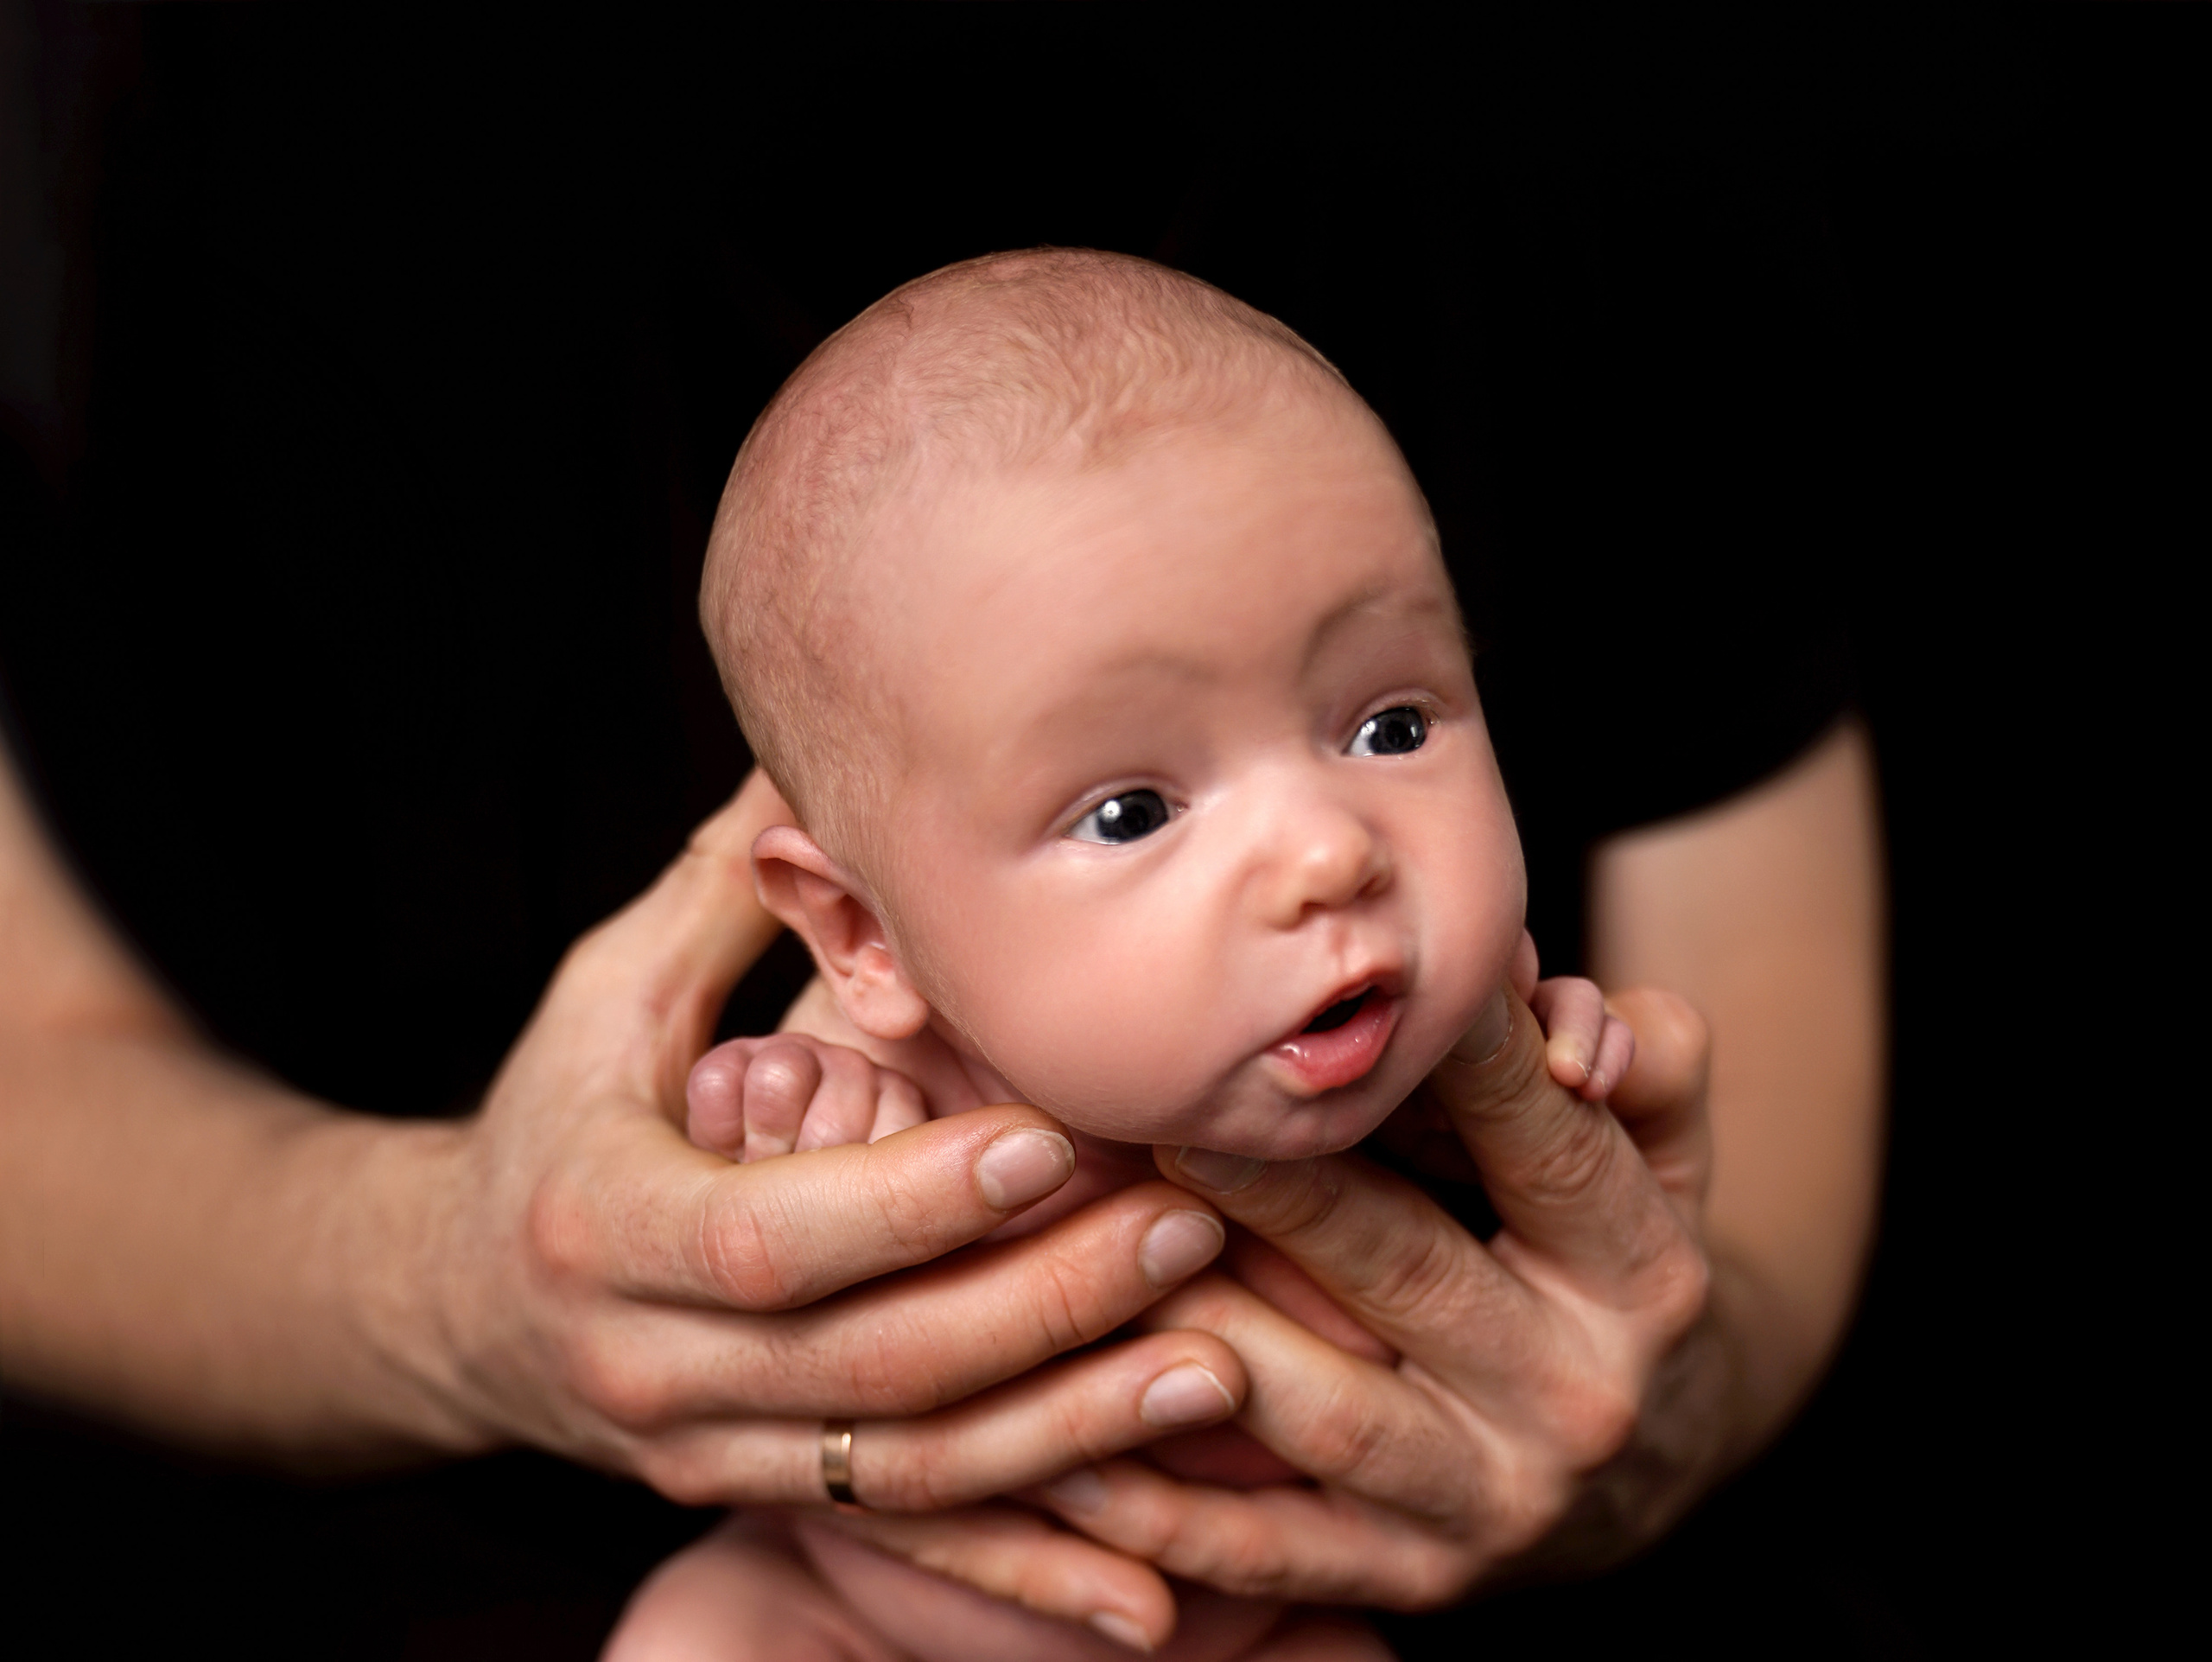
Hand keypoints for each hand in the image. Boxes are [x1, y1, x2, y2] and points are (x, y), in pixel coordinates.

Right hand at [397, 772, 1248, 1511]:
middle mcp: (649, 1368)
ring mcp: (708, 1454)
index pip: (773, 1239)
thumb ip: (712, 900)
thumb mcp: (599, 999)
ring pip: (907, 1473)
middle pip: (867, 1365)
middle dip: (1039, 1304)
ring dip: (1070, 1433)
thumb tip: (806, 759)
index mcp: (608, 1228)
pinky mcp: (760, 1497)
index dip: (913, 1203)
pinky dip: (1029, 1580)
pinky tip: (1152, 1601)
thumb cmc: (553, 1121)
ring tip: (1218, 1365)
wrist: (460, 1303)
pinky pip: (907, 1548)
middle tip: (1189, 1227)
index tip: (1054, 1142)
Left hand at [1028, 977, 1719, 1607]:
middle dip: (1281, 1189)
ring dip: (1203, 1328)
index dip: (1461, 1058)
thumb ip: (1631, 1055)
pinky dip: (1160, 1512)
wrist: (1653, 1464)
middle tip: (1166, 1114)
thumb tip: (1548, 997)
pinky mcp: (1409, 1578)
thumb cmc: (1606, 1245)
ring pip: (1327, 1412)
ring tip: (1090, 1253)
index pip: (1548, 1147)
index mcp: (1641, 1271)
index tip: (1348, 978)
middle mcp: (1579, 1392)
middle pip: (1412, 1271)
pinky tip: (1064, 1451)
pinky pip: (1266, 1550)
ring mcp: (1491, 1498)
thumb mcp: (1662, 1153)